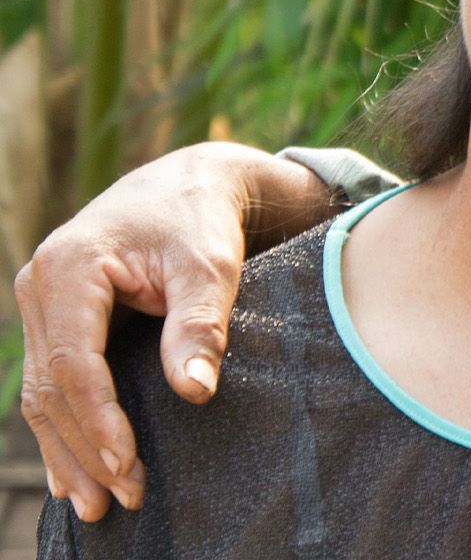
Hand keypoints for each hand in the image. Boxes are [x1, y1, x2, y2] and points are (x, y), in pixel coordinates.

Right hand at [14, 142, 324, 518]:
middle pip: (50, 386)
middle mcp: (41, 285)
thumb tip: (195, 390)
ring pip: (43, 393)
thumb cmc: (201, 221)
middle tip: (119, 499)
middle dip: (82, 448)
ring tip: (94, 505)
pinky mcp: (55, 318)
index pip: (73, 361)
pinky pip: (51, 382)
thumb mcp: (210, 264)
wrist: (189, 185)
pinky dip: (63, 428)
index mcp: (71, 267)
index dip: (98, 418)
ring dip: (68, 451)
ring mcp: (42, 303)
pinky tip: (74, 472)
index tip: (127, 462)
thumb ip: (200, 322)